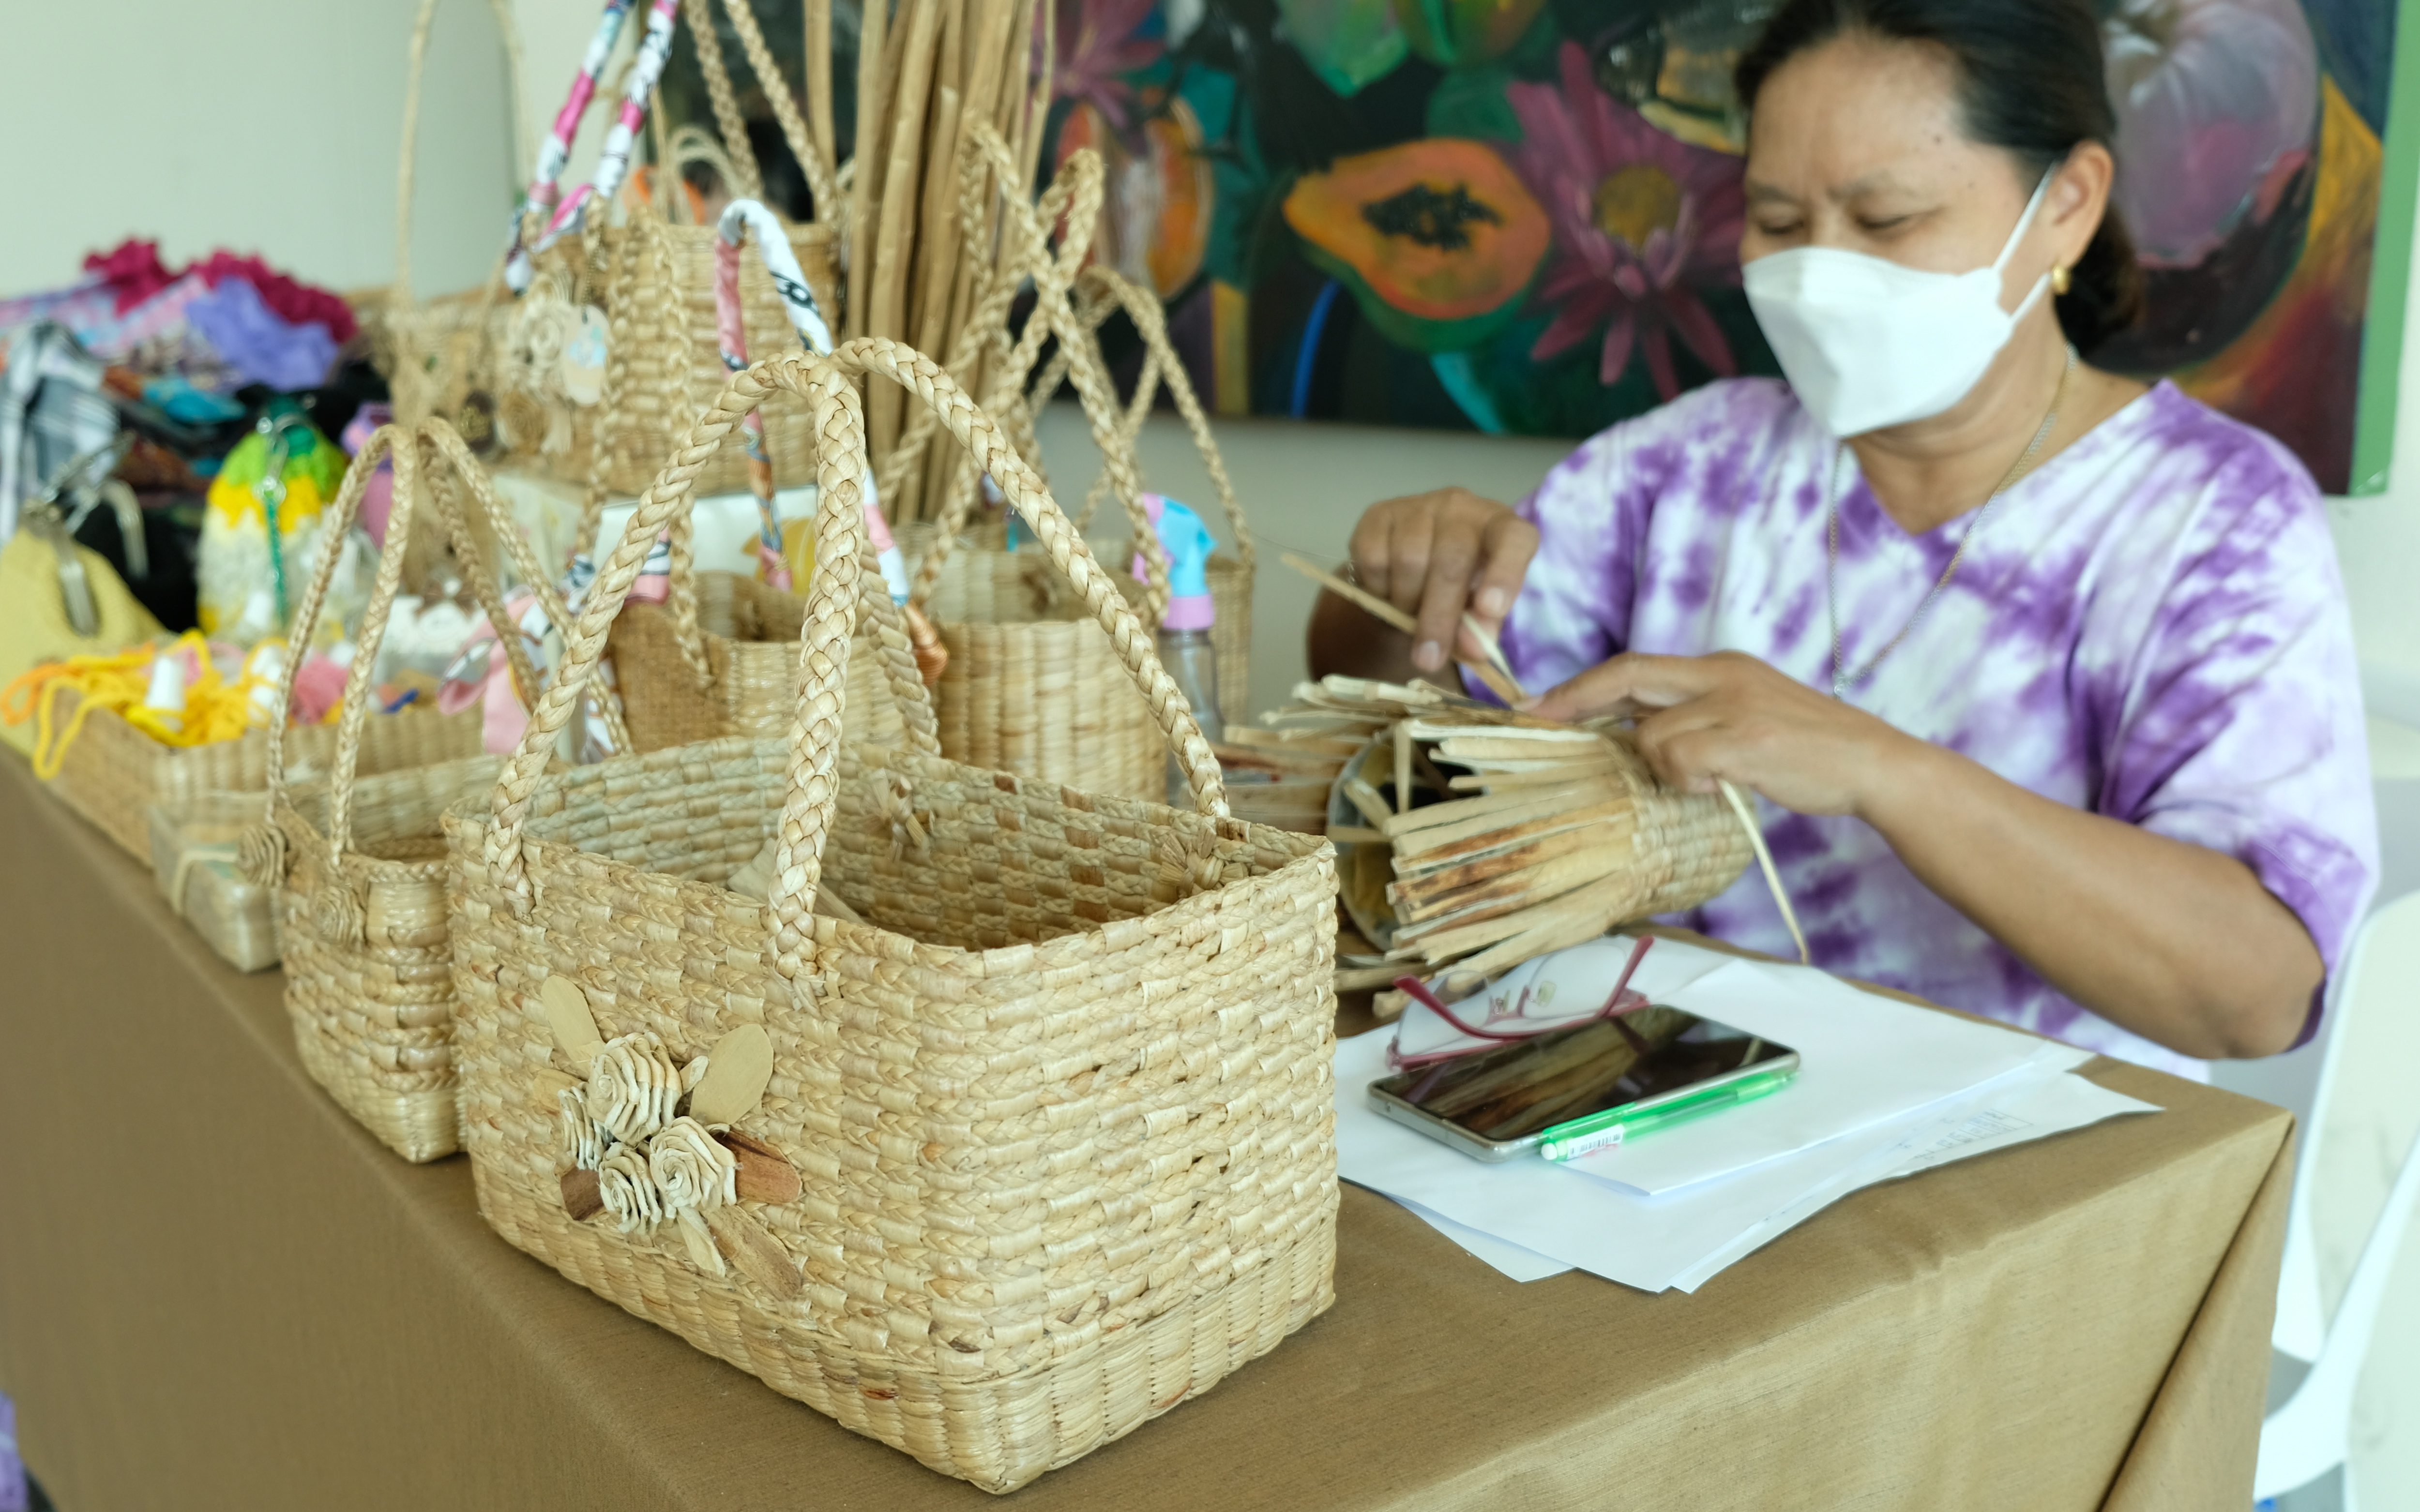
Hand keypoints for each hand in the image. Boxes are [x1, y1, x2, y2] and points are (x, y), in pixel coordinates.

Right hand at [1347, 488, 1537, 674]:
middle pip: (1452, 560)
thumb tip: (1473, 650)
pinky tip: (1387, 594)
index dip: (1505, 574)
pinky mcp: (1378, 513)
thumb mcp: (1478, 607)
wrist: (1413, 560)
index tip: (1491, 610)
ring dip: (1406, 603)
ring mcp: (1417, 506)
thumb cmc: (1459, 585)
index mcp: (1500, 525)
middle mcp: (1461, 507)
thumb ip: (1480, 626)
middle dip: (1439, 616)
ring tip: (1409, 616)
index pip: (1514, 539)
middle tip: (1430, 659)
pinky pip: (1374, 558)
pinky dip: (1378, 588)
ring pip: (1408, 559)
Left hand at [1523, 651, 1922, 816]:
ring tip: (1704, 781)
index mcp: (1719, 666)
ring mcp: (1734, 704)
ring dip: (1664, 767)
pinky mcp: (1745, 739)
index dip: (1581, 683)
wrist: (1871, 764)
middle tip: (1535, 719)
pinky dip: (1688, 781)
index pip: (1633, 665)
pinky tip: (1718, 787)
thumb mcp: (1744, 715)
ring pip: (1653, 735)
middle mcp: (1722, 674)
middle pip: (1627, 675)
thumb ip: (1692, 715)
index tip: (1539, 703)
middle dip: (1574, 697)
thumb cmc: (1805, 750)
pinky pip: (1682, 761)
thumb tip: (1630, 729)